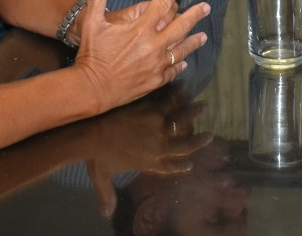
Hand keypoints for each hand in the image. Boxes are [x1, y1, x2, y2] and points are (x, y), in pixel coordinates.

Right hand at [72, 0, 209, 110]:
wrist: (92, 88)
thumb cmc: (92, 54)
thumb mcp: (92, 22)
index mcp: (141, 29)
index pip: (162, 4)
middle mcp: (153, 45)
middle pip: (181, 26)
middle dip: (195, 15)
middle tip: (206, 7)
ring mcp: (156, 64)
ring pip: (181, 50)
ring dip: (193, 42)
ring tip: (203, 36)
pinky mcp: (155, 80)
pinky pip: (172, 71)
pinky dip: (179, 65)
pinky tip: (184, 62)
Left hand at [79, 89, 212, 215]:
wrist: (92, 137)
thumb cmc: (96, 158)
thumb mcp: (103, 178)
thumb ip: (107, 195)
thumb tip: (105, 215)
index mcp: (150, 162)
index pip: (171, 166)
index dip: (181, 165)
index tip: (190, 164)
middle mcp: (159, 146)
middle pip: (184, 144)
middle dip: (198, 141)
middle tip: (209, 136)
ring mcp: (157, 127)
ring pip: (181, 120)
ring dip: (193, 112)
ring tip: (204, 105)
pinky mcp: (151, 111)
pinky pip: (168, 102)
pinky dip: (177, 93)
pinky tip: (184, 85)